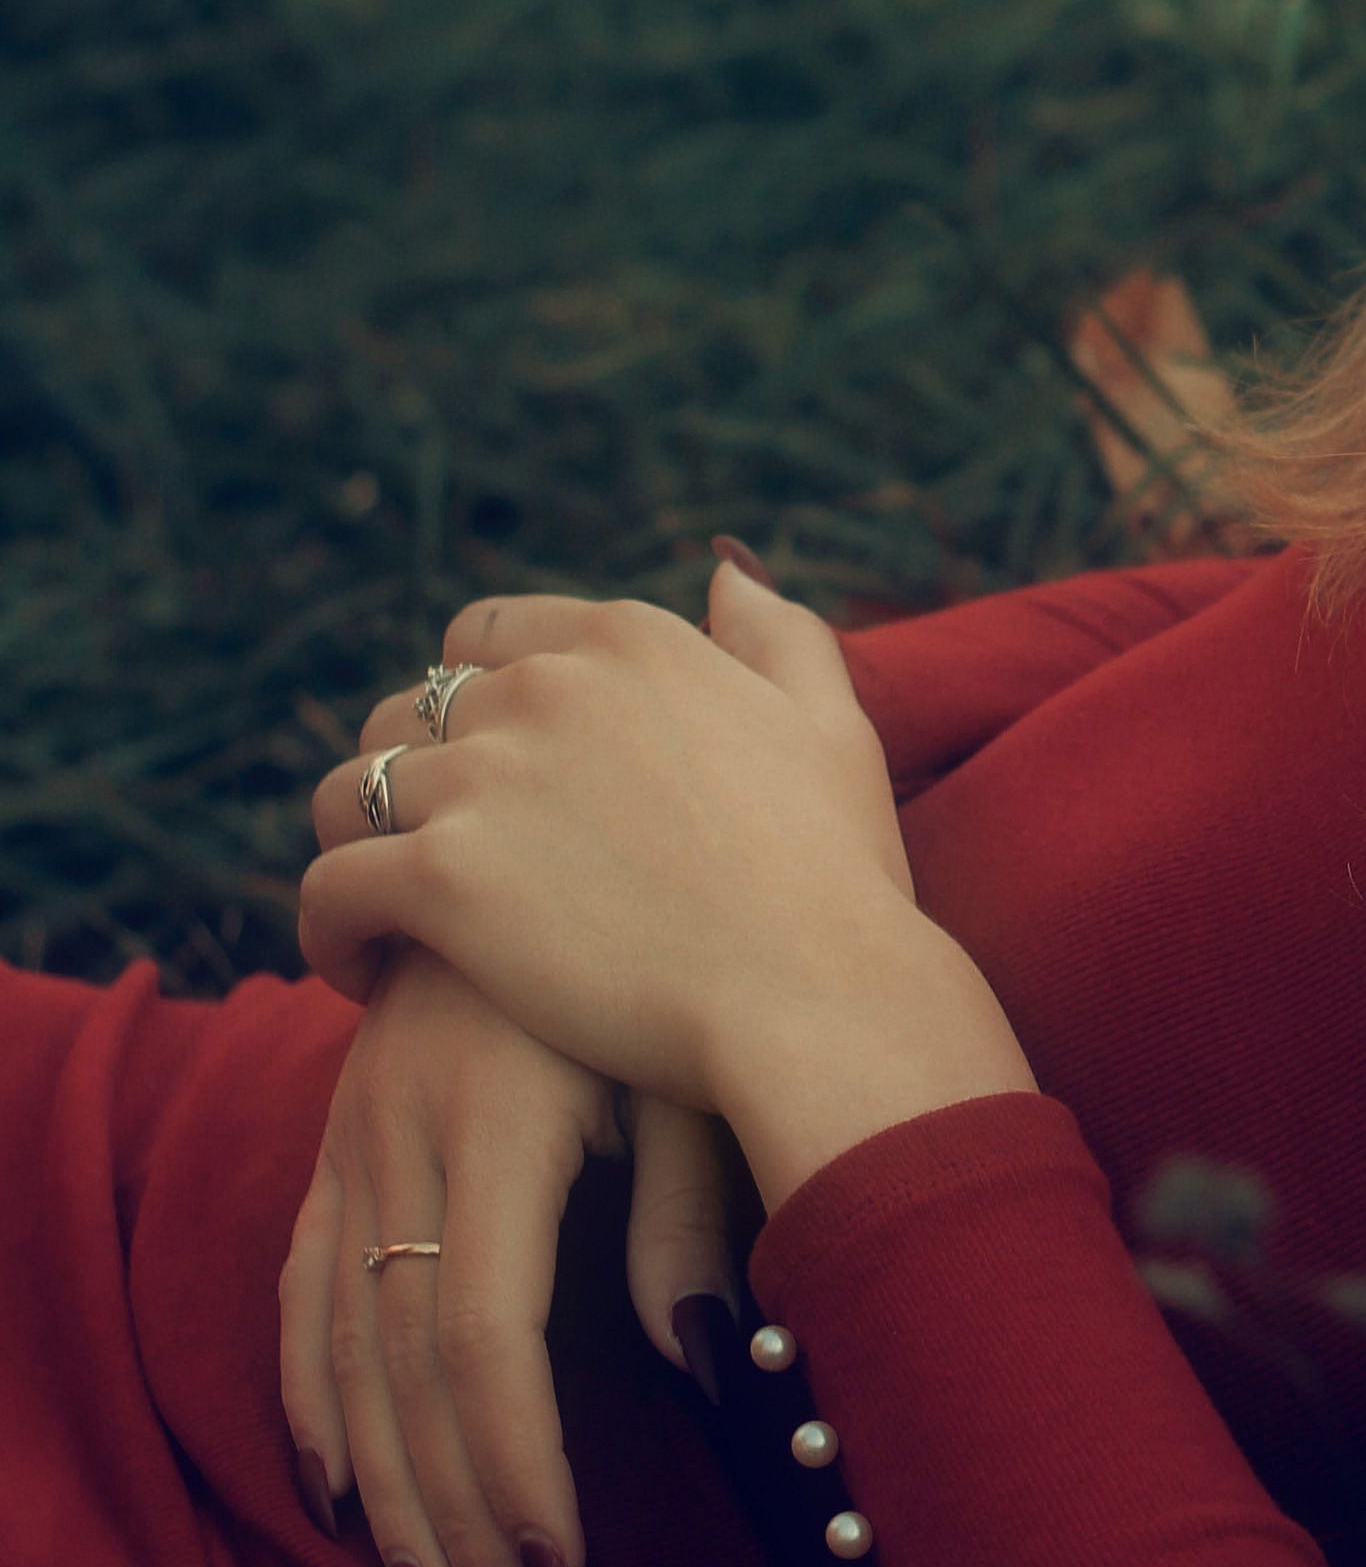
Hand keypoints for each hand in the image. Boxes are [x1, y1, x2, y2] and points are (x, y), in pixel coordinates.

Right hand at [276, 947, 755, 1566]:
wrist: (570, 833)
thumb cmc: (684, 960)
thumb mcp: (704, 1068)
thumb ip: (700, 1210)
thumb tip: (706, 1367)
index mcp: (497, 1124)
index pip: (484, 1342)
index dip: (516, 1471)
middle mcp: (400, 1139)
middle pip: (401, 1373)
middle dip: (453, 1522)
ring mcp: (353, 1141)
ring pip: (337, 1351)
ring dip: (382, 1495)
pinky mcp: (337, 1143)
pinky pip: (300, 1294)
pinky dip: (311, 1408)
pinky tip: (339, 1498)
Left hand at [298, 566, 950, 1118]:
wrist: (816, 995)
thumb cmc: (836, 874)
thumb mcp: (832, 723)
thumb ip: (776, 635)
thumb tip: (725, 572)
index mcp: (628, 643)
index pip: (484, 635)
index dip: (474, 699)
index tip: (494, 767)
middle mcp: (544, 689)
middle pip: (407, 712)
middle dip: (413, 777)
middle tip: (442, 853)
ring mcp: (485, 780)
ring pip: (349, 793)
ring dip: (356, 846)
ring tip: (386, 911)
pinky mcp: (440, 878)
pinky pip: (328, 888)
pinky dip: (328, 930)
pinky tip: (360, 969)